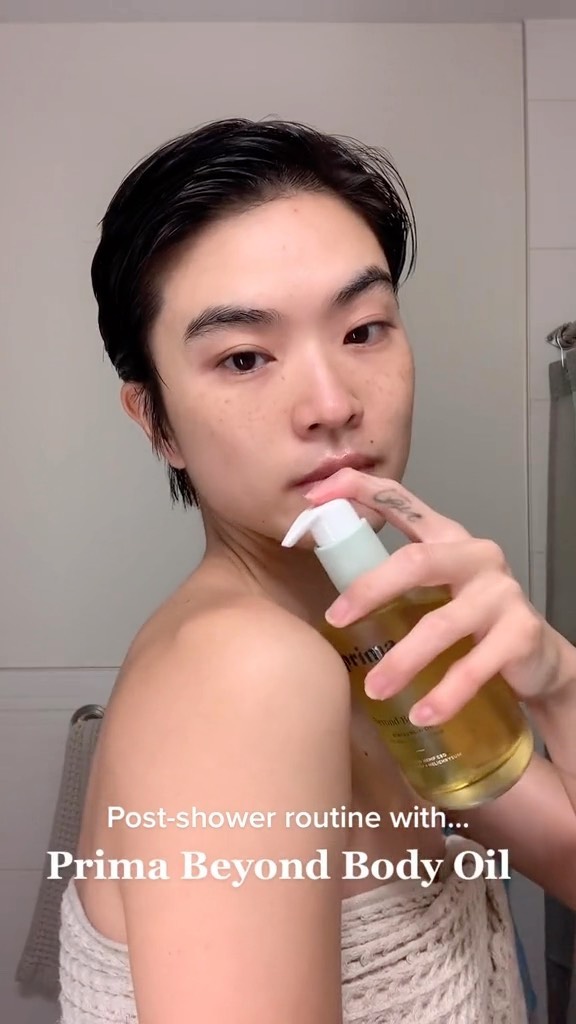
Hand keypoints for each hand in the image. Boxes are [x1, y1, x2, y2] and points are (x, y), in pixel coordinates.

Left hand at [303, 469, 565, 725]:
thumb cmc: (471, 621)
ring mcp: (501, 592)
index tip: (315, 494)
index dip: (358, 489)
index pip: (401, 500)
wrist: (537, 659)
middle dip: (371, 588)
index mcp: (447, 538)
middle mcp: (476, 555)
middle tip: (336, 620)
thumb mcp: (434, 591)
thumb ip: (393, 583)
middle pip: (417, 561)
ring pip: (441, 624)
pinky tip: (422, 714)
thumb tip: (326, 601)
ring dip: (402, 660)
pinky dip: (445, 695)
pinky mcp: (521, 632)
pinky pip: (475, 667)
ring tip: (374, 690)